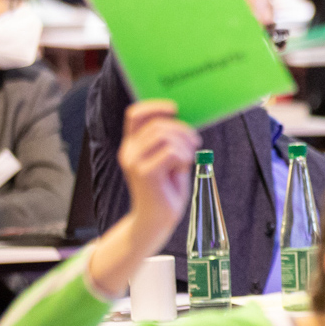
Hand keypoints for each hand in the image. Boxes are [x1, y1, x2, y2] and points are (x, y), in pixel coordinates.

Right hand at [117, 101, 199, 239]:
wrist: (157, 219)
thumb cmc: (167, 188)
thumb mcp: (170, 158)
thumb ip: (171, 141)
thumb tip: (184, 121)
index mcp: (132, 145)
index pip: (135, 114)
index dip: (155, 106)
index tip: (175, 109)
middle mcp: (129, 151)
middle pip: (157, 124)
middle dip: (182, 130)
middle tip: (195, 143)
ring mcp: (134, 162)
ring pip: (164, 136)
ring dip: (184, 145)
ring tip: (188, 158)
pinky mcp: (144, 173)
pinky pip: (171, 152)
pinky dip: (183, 157)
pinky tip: (182, 168)